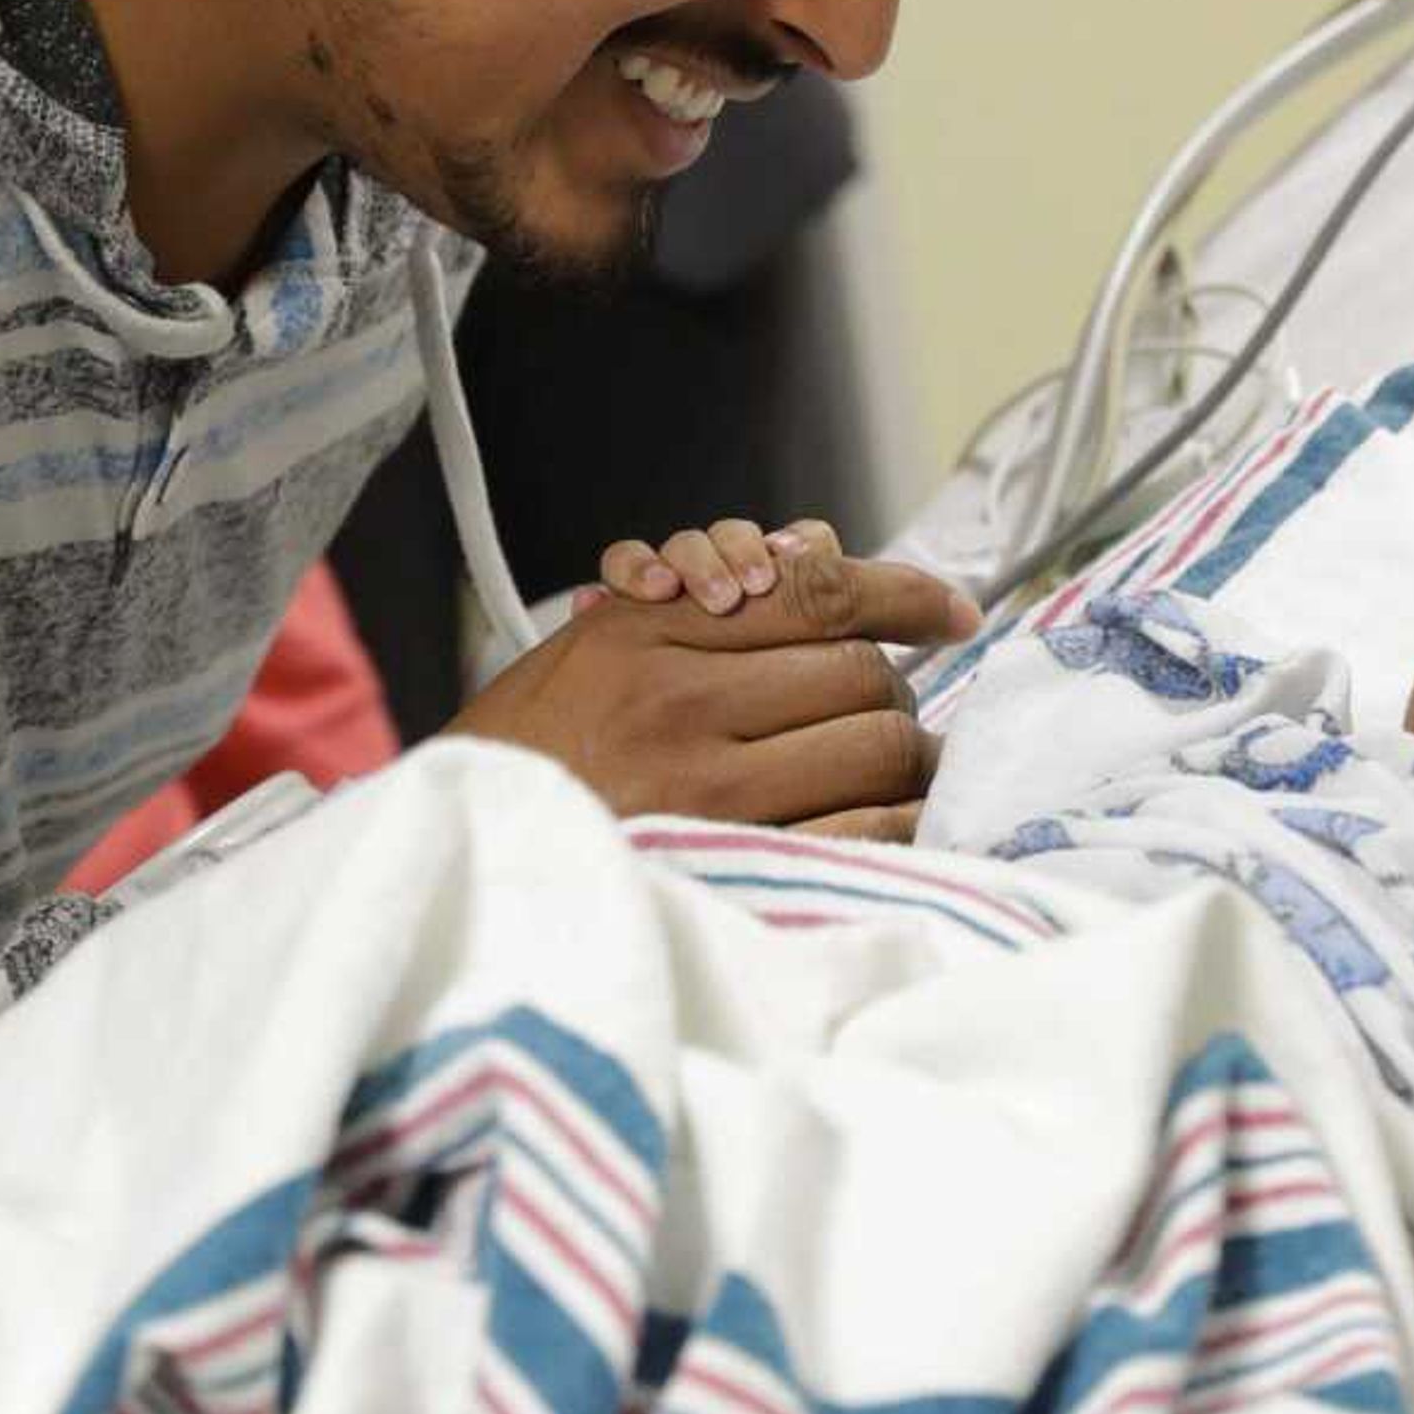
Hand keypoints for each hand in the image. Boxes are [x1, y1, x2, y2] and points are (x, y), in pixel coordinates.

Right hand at [443, 530, 978, 838]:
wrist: (461, 860)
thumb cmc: (532, 758)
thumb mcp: (596, 651)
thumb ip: (704, 603)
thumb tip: (821, 549)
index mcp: (651, 636)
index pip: (816, 589)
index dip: (903, 594)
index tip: (951, 613)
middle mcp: (683, 701)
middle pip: (861, 670)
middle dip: (891, 689)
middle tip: (887, 715)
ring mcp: (708, 788)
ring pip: (877, 743)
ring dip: (907, 757)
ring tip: (898, 771)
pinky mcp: (731, 864)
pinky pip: (864, 829)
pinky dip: (898, 821)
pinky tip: (894, 822)